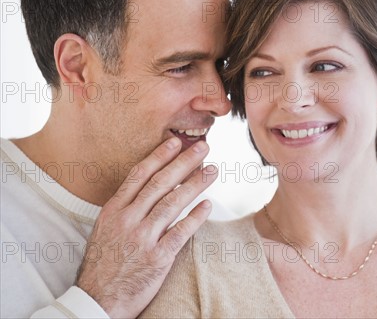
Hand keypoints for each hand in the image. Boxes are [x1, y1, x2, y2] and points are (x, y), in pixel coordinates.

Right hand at [76, 137, 216, 317]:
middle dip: (184, 162)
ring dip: (195, 184)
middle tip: (203, 148)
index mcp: (114, 211)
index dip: (159, 157)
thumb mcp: (104, 230)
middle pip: (160, 184)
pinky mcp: (157, 258)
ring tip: (212, 171)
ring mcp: (142, 238)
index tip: (176, 142)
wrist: (96, 300)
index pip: (140, 176)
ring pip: (172, 203)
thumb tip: (146, 188)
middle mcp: (128, 220)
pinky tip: (207, 205)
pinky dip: (195, 218)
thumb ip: (123, 209)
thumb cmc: (102, 264)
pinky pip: (180, 233)